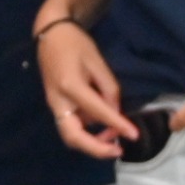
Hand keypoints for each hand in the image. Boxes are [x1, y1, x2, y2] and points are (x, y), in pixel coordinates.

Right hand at [36, 20, 136, 157]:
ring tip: (114, 138)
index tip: (134, 135)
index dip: (118, 125)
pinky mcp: (55, 106)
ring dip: (92, 142)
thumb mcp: (97, 62)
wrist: (50, 34)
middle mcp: (58, 101)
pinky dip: (88, 133)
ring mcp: (54, 105)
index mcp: (70, 87)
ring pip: (71, 135)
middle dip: (96, 148)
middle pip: (73, 137)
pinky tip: (103, 128)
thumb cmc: (75, 43)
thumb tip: (116, 112)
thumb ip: (109, 89)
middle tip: (118, 150)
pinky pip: (71, 126)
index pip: (98, 112)